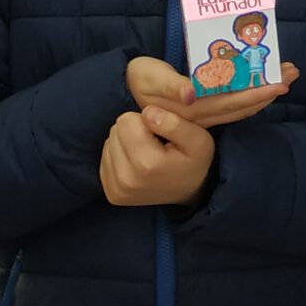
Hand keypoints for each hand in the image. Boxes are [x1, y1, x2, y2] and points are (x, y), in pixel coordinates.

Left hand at [99, 107, 215, 206]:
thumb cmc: (194, 162)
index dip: (146, 120)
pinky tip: (139, 164)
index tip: (162, 133)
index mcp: (146, 163)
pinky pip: (106, 158)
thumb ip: (174, 123)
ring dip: (128, 143)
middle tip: (155, 143)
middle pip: (116, 130)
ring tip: (148, 154)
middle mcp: (126, 179)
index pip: (126, 120)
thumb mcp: (199, 139)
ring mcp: (116, 188)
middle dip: (135, 130)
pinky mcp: (111, 193)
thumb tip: (148, 112)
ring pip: (110, 143)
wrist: (189, 193)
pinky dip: (121, 156)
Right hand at [144, 62, 298, 129]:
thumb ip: (170, 85)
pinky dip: (250, 93)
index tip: (282, 82)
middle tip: (294, 71)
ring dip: (264, 91)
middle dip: (270, 88)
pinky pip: (232, 103)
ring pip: (240, 105)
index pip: (233, 101)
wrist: (122, 92)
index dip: (258, 93)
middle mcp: (202, 113)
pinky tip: (261, 83)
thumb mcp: (150, 78)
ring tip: (286, 74)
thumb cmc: (138, 80)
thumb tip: (191, 93)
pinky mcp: (201, 109)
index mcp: (193, 106)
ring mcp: (203, 113)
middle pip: (243, 104)